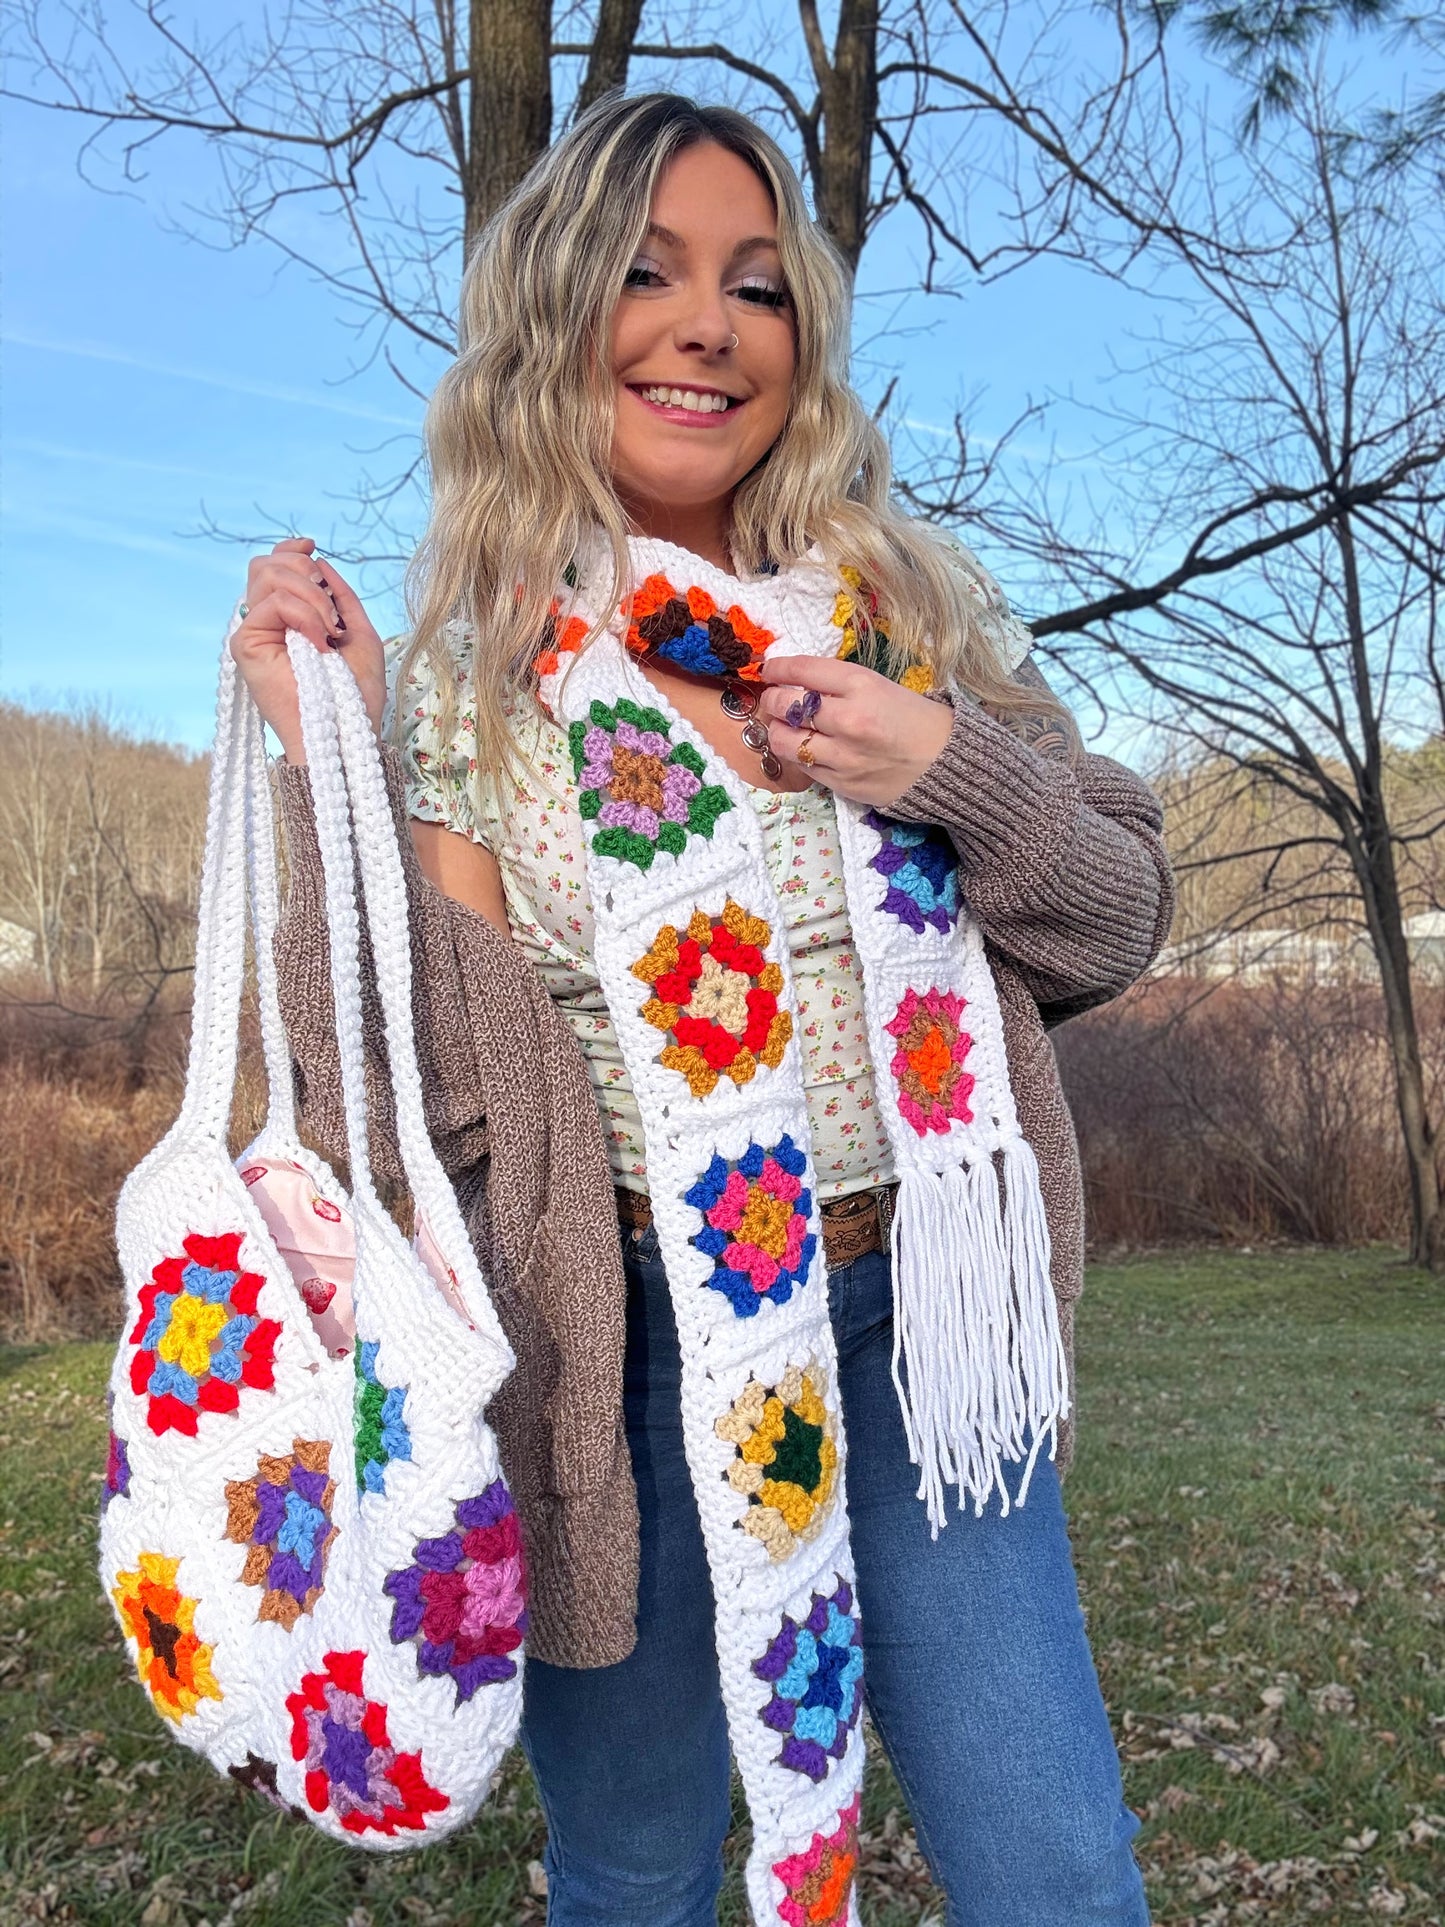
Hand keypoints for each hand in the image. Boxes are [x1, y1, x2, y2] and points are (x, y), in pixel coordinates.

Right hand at [229, 537, 385, 763]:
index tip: (314, 547)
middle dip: (306, 572)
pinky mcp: (247, 645)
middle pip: (268, 564)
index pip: (276, 566)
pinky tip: (320, 641)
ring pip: (268, 575)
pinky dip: (304, 613)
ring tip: (330, 631)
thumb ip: (339, 596)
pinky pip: (273, 603)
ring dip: (311, 596)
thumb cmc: (356, 694)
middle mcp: (266, 623)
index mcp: (289, 619)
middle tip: (331, 612)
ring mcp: (254, 633)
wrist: (347, 733)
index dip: (292, 549)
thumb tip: (317, 559)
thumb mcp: (358, 633)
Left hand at [756, 655, 953, 806]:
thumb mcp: (879, 685)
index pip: (801, 670)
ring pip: (784, 740)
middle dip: (773, 699)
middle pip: (785, 704)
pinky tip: (805, 746)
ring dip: (777, 730)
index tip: (769, 669)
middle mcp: (848, 719)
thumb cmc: (913, 718)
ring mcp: (843, 755)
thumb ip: (837, 684)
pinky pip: (802, 766)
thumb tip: (795, 681)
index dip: (777, 668)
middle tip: (775, 698)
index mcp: (861, 685)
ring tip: (785, 726)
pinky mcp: (841, 783)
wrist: (945, 763)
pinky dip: (797, 754)